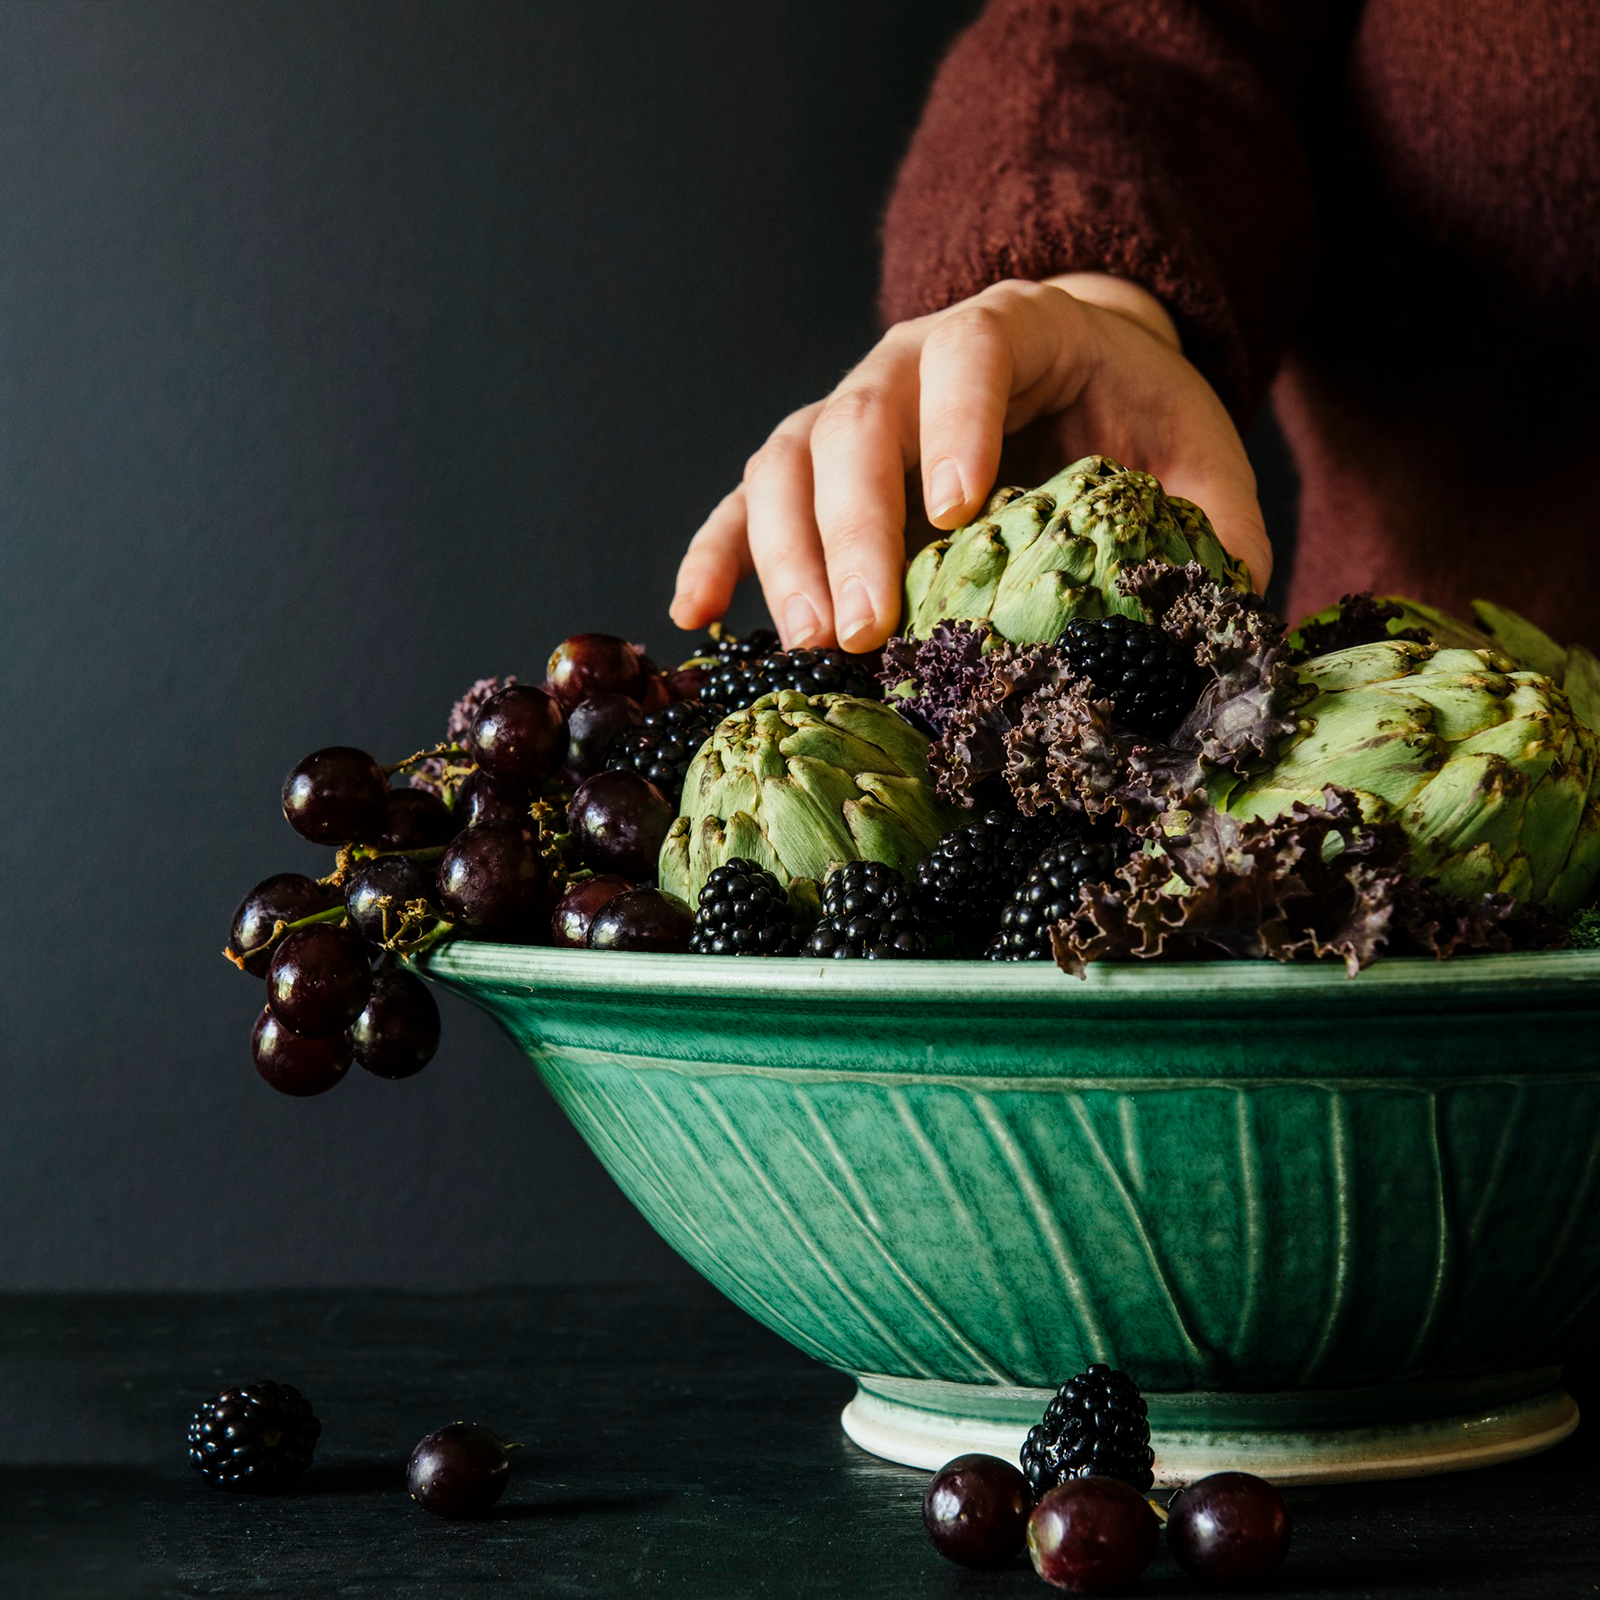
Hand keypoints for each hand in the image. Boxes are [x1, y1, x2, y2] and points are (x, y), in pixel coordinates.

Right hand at [671, 273, 1270, 651]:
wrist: (1071, 368)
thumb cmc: (1128, 413)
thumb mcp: (1192, 451)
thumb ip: (1211, 519)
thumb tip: (1221, 611)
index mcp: (1008, 332)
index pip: (970, 358)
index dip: (957, 426)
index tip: (956, 511)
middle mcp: (906, 361)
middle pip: (854, 426)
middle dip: (854, 531)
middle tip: (868, 631)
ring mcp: (845, 410)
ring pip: (783, 463)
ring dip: (783, 557)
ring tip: (811, 647)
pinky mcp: (809, 465)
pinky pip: (745, 503)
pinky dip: (716, 554)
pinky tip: (695, 616)